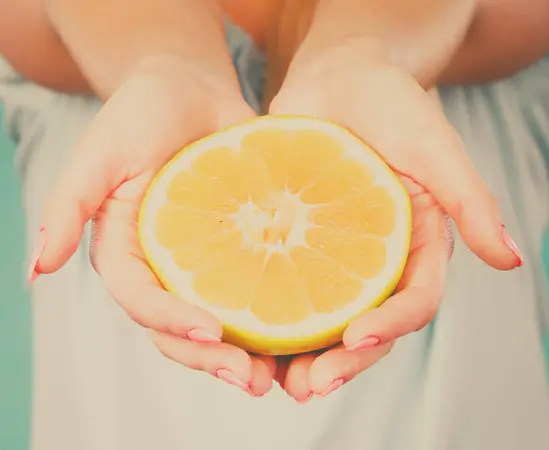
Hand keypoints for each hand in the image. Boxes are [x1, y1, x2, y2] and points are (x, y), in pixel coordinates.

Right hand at [31, 58, 275, 396]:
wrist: (190, 90)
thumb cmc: (140, 113)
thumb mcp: (100, 153)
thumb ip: (67, 207)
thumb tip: (34, 272)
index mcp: (126, 252)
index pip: (142, 300)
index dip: (171, 320)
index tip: (210, 332)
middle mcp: (165, 267)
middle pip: (179, 328)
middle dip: (211, 359)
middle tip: (251, 379)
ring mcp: (206, 263)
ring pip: (220, 322)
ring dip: (245, 354)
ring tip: (278, 375)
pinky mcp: (241, 251)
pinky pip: (259, 288)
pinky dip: (277, 316)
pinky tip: (304, 334)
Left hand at [269, 38, 522, 401]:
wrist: (337, 76)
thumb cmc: (390, 103)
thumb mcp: (435, 147)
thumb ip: (470, 201)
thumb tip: (510, 260)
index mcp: (417, 245)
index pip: (414, 300)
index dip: (390, 325)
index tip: (355, 339)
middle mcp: (378, 258)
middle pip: (367, 324)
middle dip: (342, 361)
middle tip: (308, 387)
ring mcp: (335, 253)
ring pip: (323, 316)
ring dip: (302, 354)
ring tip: (273, 380)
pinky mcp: (297, 242)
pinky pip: (283, 284)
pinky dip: (267, 314)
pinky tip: (243, 334)